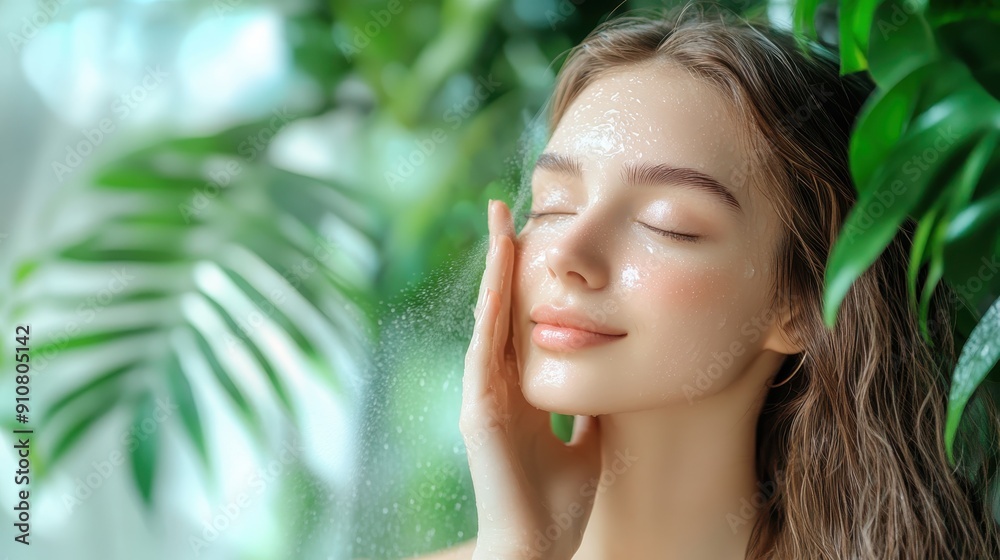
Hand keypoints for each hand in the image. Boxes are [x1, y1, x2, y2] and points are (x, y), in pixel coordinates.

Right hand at [461, 199, 602, 559]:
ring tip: (501, 219)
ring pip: (490, 316)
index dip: (527, 280)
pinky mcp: (479, 408)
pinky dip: (491, 307)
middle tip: (511, 207)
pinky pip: (485, 345)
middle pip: (501, 308)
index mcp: (521, 392)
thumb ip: (589, 407)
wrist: (540, 547)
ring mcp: (484, 394)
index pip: (522, 322)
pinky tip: (499, 270)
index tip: (539, 239)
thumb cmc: (561, 503)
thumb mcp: (588, 440)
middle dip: (505, 258)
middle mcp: (498, 385)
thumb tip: (610, 375)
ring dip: (494, 267)